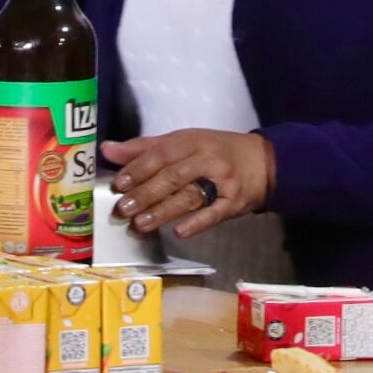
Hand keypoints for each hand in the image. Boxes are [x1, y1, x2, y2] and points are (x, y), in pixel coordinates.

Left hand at [103, 129, 274, 243]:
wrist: (264, 161)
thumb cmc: (216, 150)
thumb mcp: (184, 142)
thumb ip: (145, 147)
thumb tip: (107, 150)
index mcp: (191, 140)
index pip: (160, 154)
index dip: (138, 168)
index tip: (118, 183)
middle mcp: (206, 158)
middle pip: (172, 176)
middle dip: (145, 193)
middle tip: (123, 209)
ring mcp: (222, 181)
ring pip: (189, 196)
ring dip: (163, 211)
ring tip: (140, 225)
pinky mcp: (234, 202)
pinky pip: (214, 214)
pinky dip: (197, 223)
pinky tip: (179, 232)